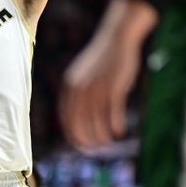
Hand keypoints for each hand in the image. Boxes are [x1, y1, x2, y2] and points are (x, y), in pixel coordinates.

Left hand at [59, 0, 156, 147]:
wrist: (116, 37)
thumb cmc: (101, 59)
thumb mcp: (83, 75)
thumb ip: (77, 93)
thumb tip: (76, 114)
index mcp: (69, 87)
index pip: (66, 117)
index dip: (72, 133)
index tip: (78, 144)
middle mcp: (79, 89)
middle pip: (79, 122)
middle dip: (85, 139)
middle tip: (92, 149)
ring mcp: (96, 88)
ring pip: (96, 120)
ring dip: (101, 135)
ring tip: (107, 141)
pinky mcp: (113, 87)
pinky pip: (112, 112)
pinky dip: (115, 124)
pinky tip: (119, 131)